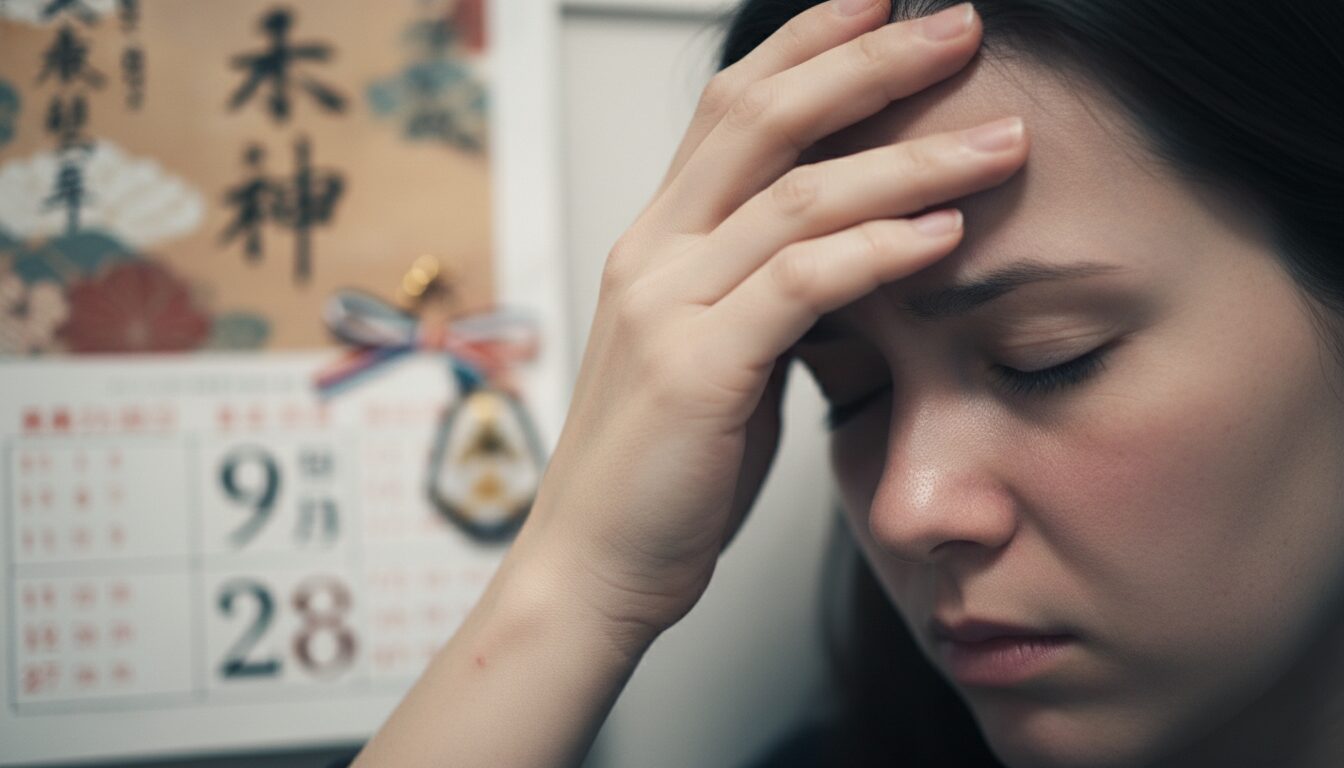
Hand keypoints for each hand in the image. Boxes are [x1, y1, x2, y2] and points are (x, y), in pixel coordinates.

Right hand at [512, 0, 1028, 645]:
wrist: (592, 566)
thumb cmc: (662, 471)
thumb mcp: (714, 358)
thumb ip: (763, 296)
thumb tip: (849, 254)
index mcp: (657, 244)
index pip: (731, 108)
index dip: (808, 45)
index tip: (883, 5)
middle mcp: (653, 254)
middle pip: (762, 116)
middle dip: (868, 60)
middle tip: (959, 26)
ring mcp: (667, 306)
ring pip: (797, 193)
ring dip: (911, 156)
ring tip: (1002, 140)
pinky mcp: (697, 369)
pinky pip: (803, 283)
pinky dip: (881, 247)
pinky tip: (946, 229)